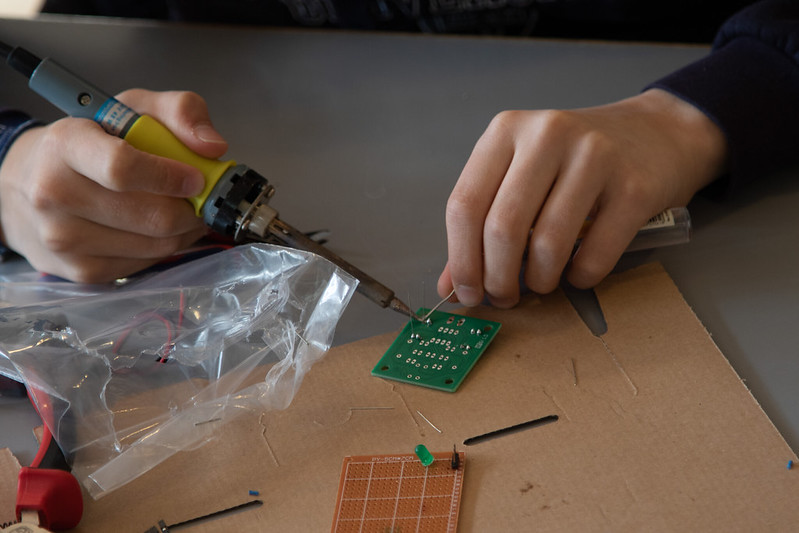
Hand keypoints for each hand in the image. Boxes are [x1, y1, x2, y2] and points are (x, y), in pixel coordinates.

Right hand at [0, 89, 228, 282]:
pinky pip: (146, 263)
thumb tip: (213, 146)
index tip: (196, 177)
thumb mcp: (130, 108)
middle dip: (191, 209)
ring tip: (184, 210)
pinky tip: (161, 229)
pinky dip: (166, 247)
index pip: (123, 169)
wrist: (29, 183)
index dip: (170, 177)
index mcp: (66, 145)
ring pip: (156, 245)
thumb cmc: (90, 142)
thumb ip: (179, 111)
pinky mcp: (80, 270)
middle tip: (201, 198)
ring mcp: (64, 238)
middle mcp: (55, 194)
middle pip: (151, 216)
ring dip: (184, 230)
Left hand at [438, 89, 727, 307]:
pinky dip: (581, 277)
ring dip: (539, 281)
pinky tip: (577, 273)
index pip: (464, 204)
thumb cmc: (575, 162)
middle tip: (504, 297)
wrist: (656, 134)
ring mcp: (594, 156)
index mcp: (506, 131)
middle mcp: (547, 135)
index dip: (461, 259)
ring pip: (547, 244)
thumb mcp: (521, 177)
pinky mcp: (634, 186)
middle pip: (502, 227)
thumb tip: (451, 286)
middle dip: (497, 278)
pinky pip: (595, 253)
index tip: (466, 292)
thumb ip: (482, 225)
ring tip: (541, 284)